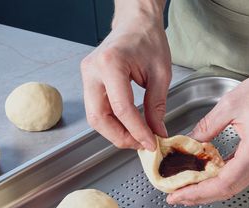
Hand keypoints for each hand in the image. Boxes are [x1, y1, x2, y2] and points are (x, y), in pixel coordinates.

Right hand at [80, 5, 170, 149]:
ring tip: (137, 137)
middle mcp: (93, 70)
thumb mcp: (161, 73)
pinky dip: (112, 122)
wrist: (136, 22)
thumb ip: (157, 106)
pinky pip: (97, 109)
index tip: (151, 143)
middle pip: (99, 117)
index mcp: (111, 64)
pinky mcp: (89, 81)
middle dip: (121, 137)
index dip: (137, 131)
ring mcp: (87, 76)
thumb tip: (157, 132)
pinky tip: (128, 127)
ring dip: (115, 132)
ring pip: (95, 117)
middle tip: (141, 145)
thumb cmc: (148, 39)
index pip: (121, 109)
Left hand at [166, 66, 248, 204]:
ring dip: (209, 190)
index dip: (198, 192)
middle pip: (227, 190)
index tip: (178, 195)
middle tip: (176, 197)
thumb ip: (207, 127)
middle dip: (200, 196)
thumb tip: (189, 144)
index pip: (223, 183)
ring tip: (186, 189)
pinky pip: (240, 174)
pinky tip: (205, 176)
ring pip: (233, 185)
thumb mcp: (229, 105)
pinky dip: (221, 178)